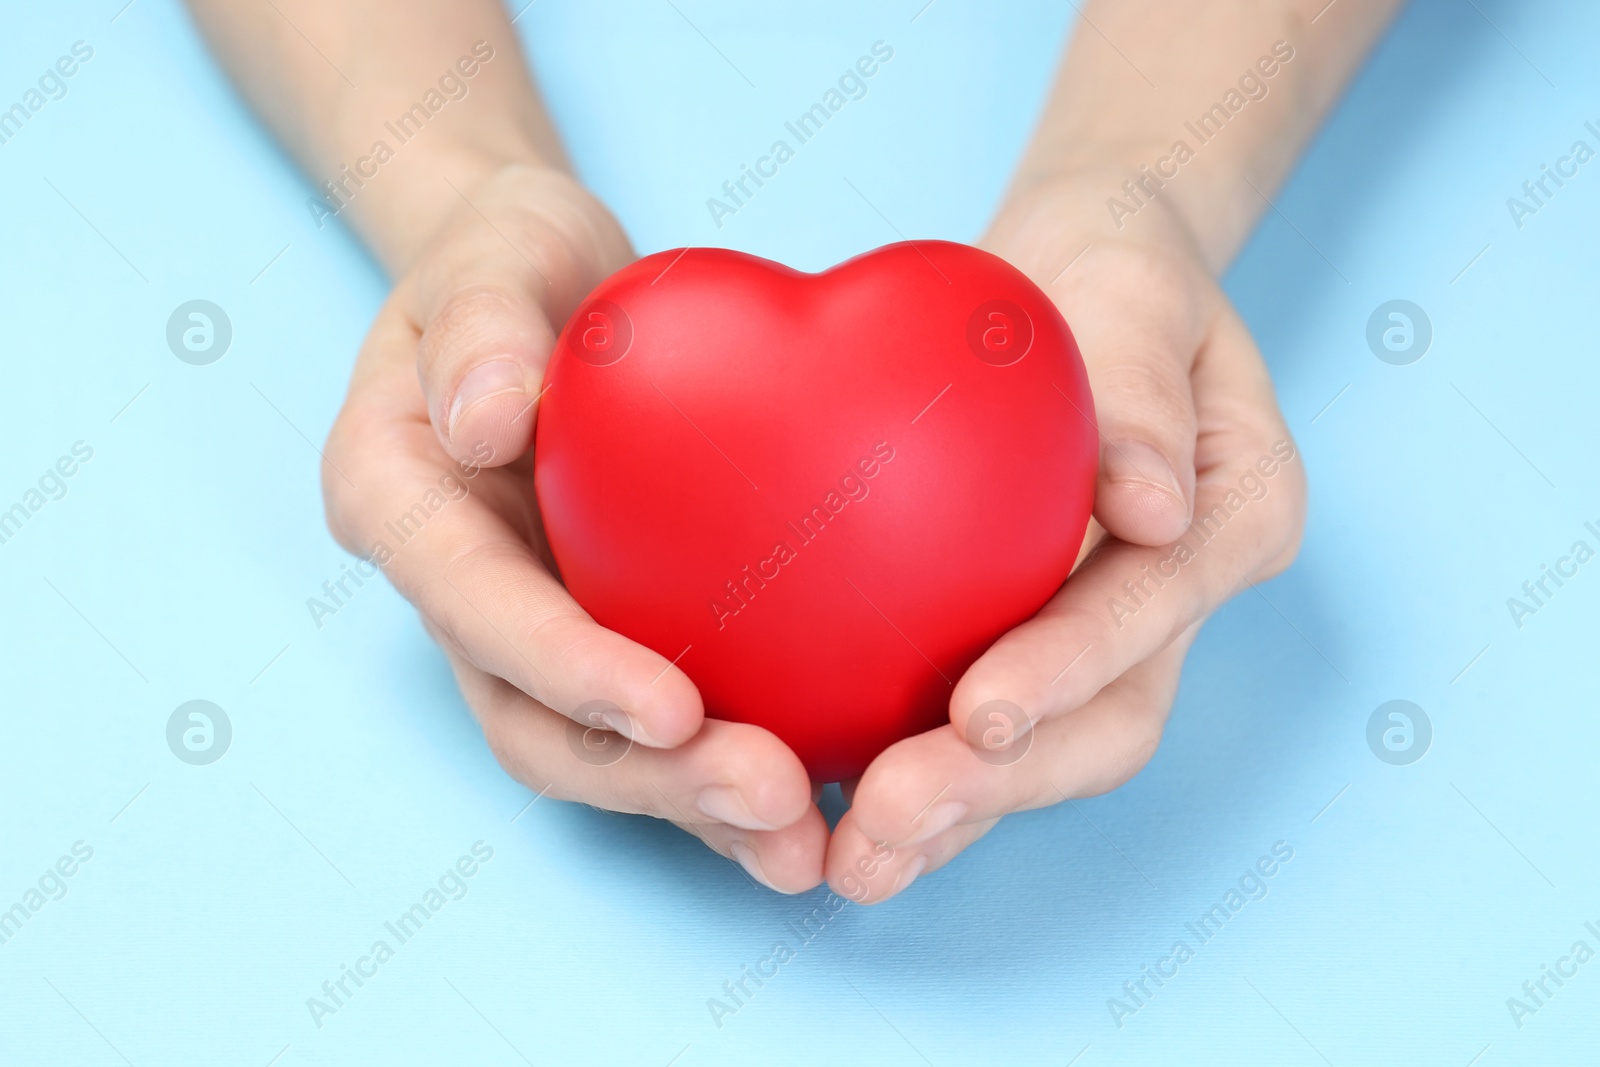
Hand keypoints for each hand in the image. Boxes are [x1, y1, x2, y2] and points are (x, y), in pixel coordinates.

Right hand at [321, 164, 826, 891]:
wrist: (549, 287)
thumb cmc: (510, 254)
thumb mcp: (490, 250)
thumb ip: (479, 324)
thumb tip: (483, 419)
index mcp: (399, 502)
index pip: (474, 607)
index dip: (566, 669)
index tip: (674, 709)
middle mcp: (457, 589)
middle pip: (534, 722)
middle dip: (650, 778)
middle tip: (775, 800)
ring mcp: (530, 624)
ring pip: (598, 751)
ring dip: (696, 804)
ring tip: (807, 837)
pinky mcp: (608, 632)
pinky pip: (662, 722)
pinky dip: (726, 768)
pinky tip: (819, 800)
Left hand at [824, 172, 1307, 901]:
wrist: (1079, 282)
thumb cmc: (1113, 272)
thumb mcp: (1137, 288)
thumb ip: (1142, 385)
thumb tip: (1155, 509)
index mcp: (1235, 514)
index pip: (1156, 608)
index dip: (1072, 668)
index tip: (981, 714)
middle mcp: (1182, 598)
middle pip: (1111, 720)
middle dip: (1001, 784)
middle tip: (886, 824)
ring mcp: (1113, 634)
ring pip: (1052, 755)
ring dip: (958, 818)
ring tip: (858, 861)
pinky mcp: (1035, 645)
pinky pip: (988, 735)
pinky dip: (928, 786)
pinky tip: (842, 822)